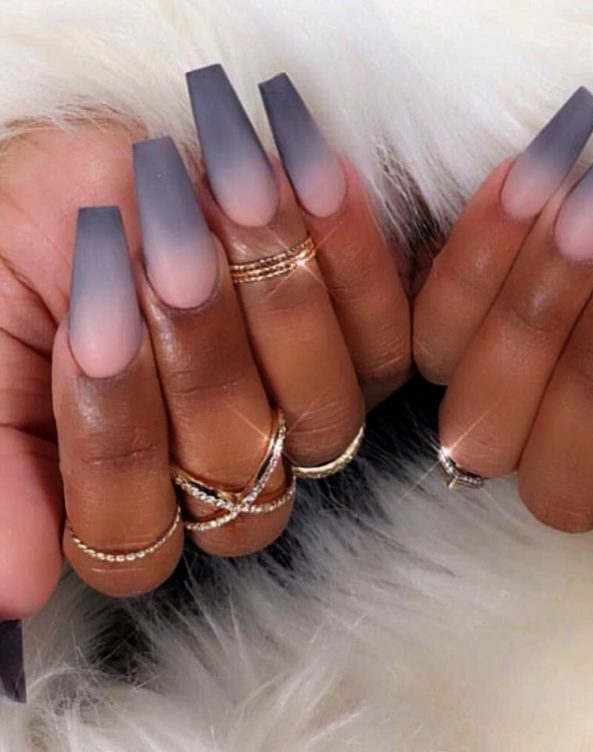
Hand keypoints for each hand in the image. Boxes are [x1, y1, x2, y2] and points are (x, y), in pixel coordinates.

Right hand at [0, 68, 409, 625]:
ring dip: (276, 310)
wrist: (97, 169)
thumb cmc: (29, 256)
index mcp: (128, 493)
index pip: (133, 537)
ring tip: (228, 203)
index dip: (113, 442)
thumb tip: (12, 592)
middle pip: (239, 477)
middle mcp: (226, 466)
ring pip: (323, 417)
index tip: (88, 329)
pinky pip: (386, 337)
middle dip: (199, 360)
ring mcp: (303, 408)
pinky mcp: (366, 344)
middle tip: (166, 258)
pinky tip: (305, 181)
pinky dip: (350, 257)